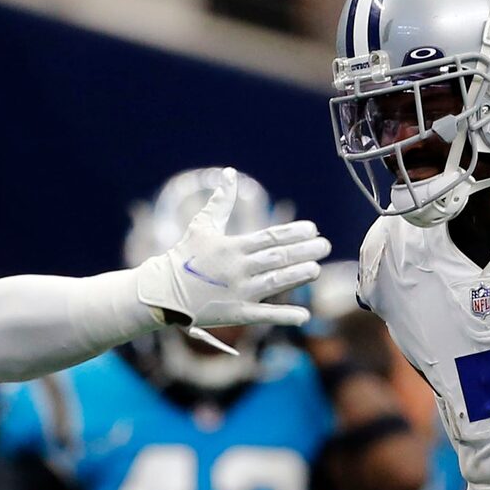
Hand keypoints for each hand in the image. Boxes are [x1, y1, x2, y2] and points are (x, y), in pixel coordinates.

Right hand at [129, 169, 329, 341]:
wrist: (163, 291)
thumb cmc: (184, 256)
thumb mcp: (202, 225)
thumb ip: (221, 201)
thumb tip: (229, 173)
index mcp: (232, 246)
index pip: (270, 237)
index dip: (294, 233)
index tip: (313, 229)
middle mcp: (238, 268)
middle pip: (278, 258)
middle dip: (304, 251)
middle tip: (325, 245)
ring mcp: (238, 292)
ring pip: (275, 283)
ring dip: (298, 276)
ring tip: (316, 269)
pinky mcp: (235, 313)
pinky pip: (264, 315)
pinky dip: (284, 316)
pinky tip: (304, 316)